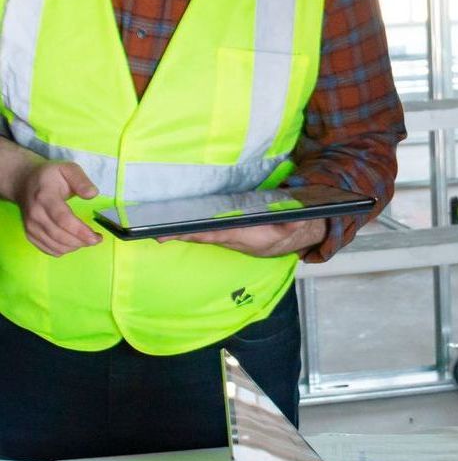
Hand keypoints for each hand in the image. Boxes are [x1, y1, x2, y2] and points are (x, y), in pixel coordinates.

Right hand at [12, 160, 100, 255]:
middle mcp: (35, 214)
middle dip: (82, 241)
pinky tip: (74, 243)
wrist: (23, 182)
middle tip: (97, 239)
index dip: (80, 231)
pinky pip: (48, 249)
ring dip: (75, 246)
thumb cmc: (50, 176)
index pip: (62, 219)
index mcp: (45, 197)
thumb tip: (92, 194)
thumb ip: (81, 180)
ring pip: (55, 245)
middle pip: (60, 235)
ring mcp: (30, 226)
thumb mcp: (67, 169)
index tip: (96, 237)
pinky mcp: (30, 234)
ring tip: (87, 240)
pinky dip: (64, 250)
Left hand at [164, 218, 326, 257]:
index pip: (213, 234)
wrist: (283, 240)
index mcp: (240, 235)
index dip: (194, 234)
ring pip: (198, 233)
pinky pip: (201, 228)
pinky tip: (172, 221)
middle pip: (199, 235)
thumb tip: (298, 219)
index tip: (172, 234)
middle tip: (155, 233)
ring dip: (178, 231)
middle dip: (178, 235)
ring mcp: (223, 234)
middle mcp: (227, 236)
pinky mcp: (222, 230)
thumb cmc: (283, 231)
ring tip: (155, 227)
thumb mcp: (291, 228)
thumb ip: (292, 224)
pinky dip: (186, 227)